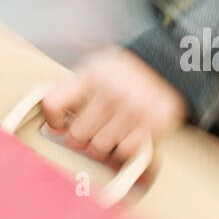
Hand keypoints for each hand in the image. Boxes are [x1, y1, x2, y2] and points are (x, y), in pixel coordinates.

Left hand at [42, 48, 187, 165]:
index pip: (54, 104)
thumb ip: (71, 93)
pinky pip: (125, 151)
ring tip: (112, 130)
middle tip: (94, 127)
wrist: (166, 66)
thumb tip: (52, 128)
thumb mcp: (94, 69)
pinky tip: (127, 134)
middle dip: (83, 136)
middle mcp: (111, 92)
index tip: (60, 123)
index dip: (53, 119)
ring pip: (99, 148)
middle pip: (76, 135)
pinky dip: (124, 148)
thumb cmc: (124, 73)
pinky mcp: (152, 124)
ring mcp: (133, 109)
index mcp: (91, 76)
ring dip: (104, 144)